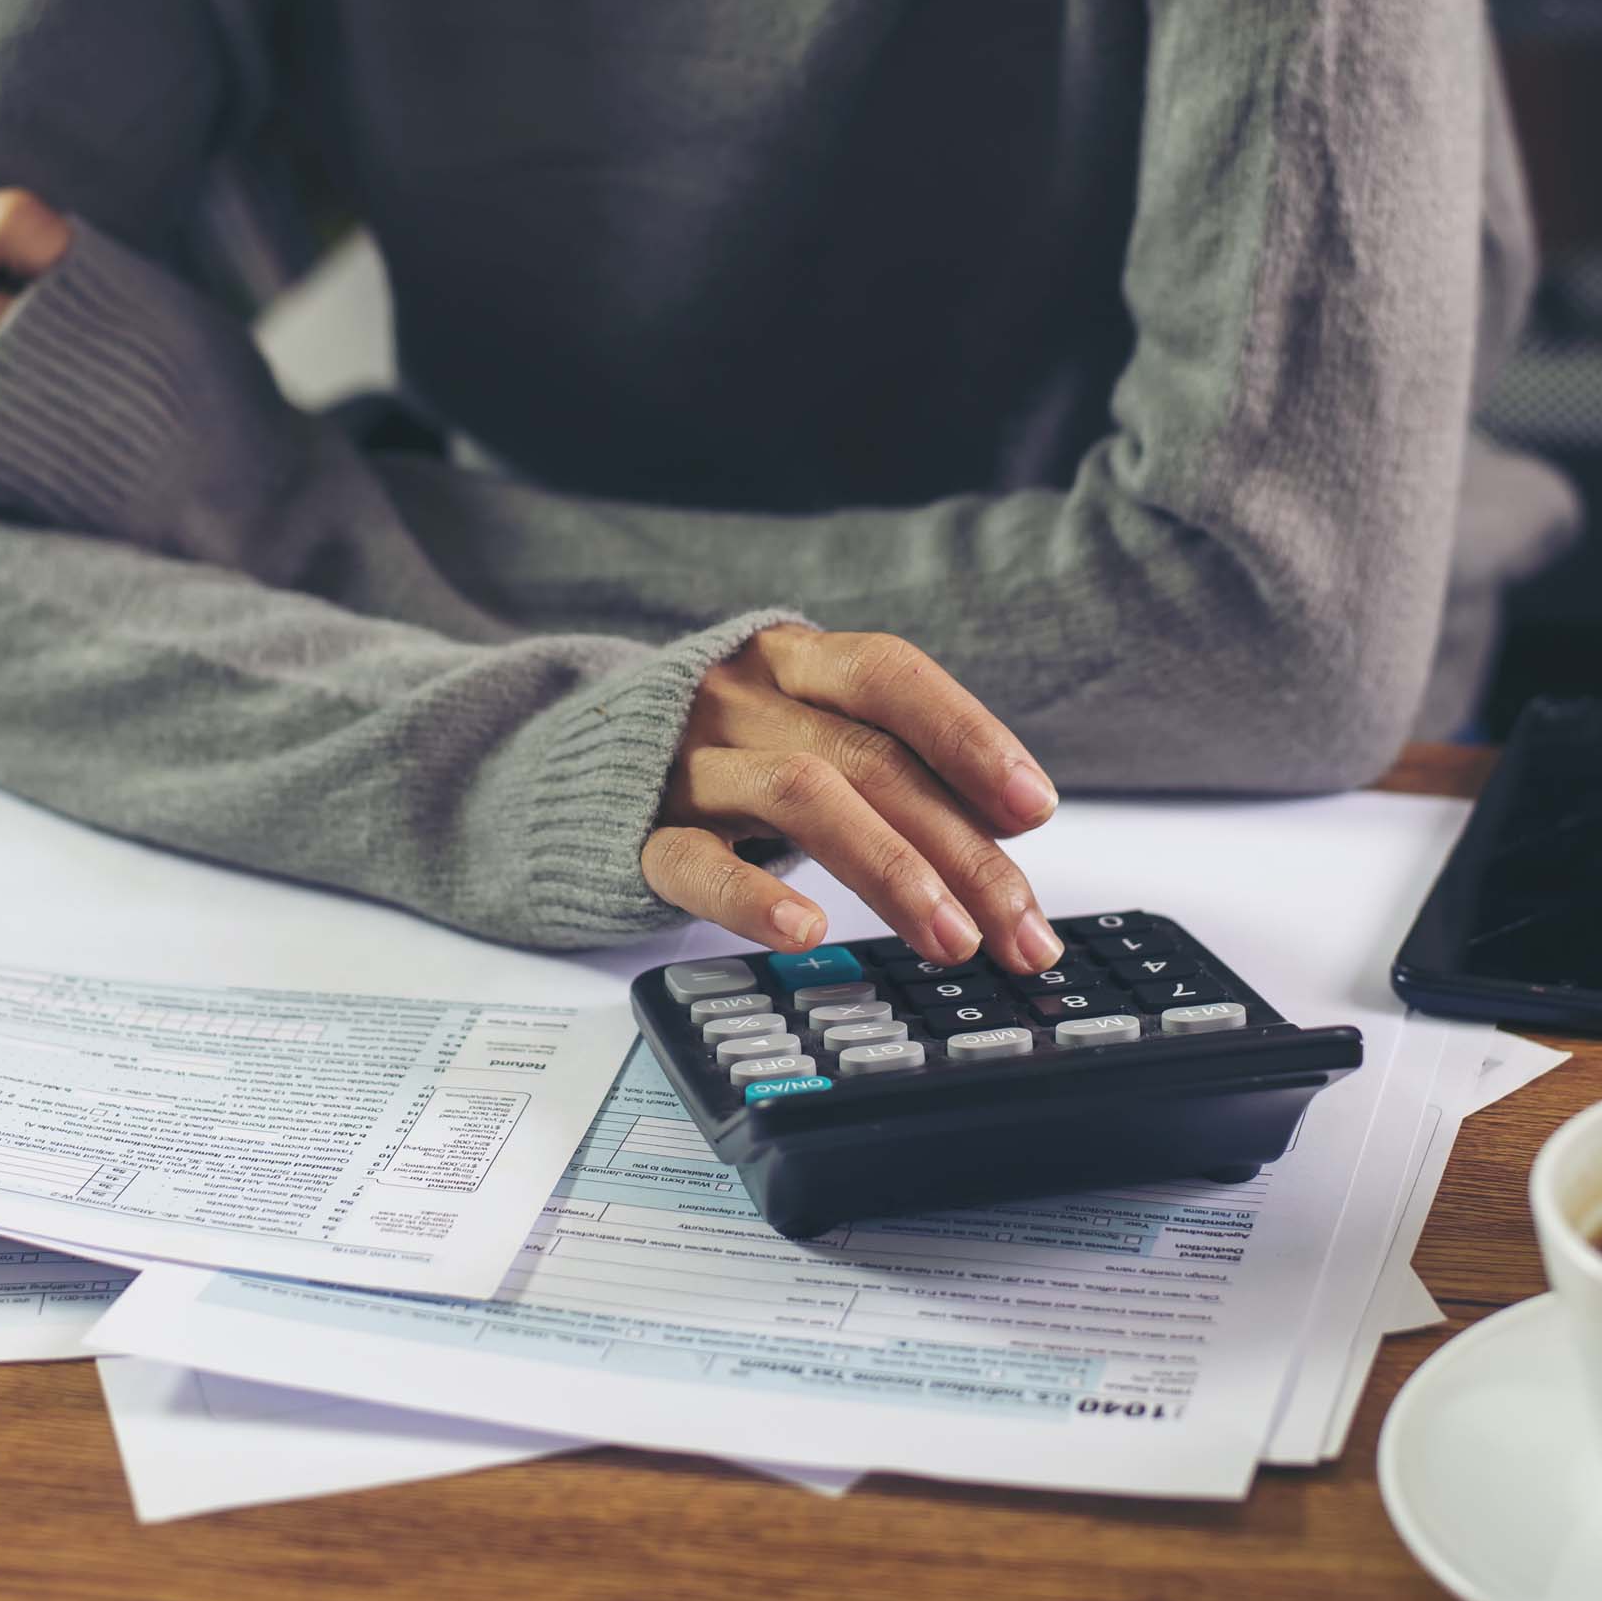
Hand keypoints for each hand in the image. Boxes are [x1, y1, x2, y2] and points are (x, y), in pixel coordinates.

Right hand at [642, 625, 1063, 974]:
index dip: (968, 735)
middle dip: (962, 849)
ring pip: (799, 795)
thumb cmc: (724, 755)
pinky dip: (754, 896)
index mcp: (793, 658)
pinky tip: (808, 931)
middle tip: (1020, 931)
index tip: (1035, 808)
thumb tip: (1007, 828)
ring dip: (891, 870)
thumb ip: (891, 763)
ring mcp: (684, 762)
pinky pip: (693, 861)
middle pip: (869, 759)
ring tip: (951, 941)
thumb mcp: (803, 728)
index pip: (891, 674)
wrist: (566, 769)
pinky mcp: (634, 833)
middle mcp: (740, 696)